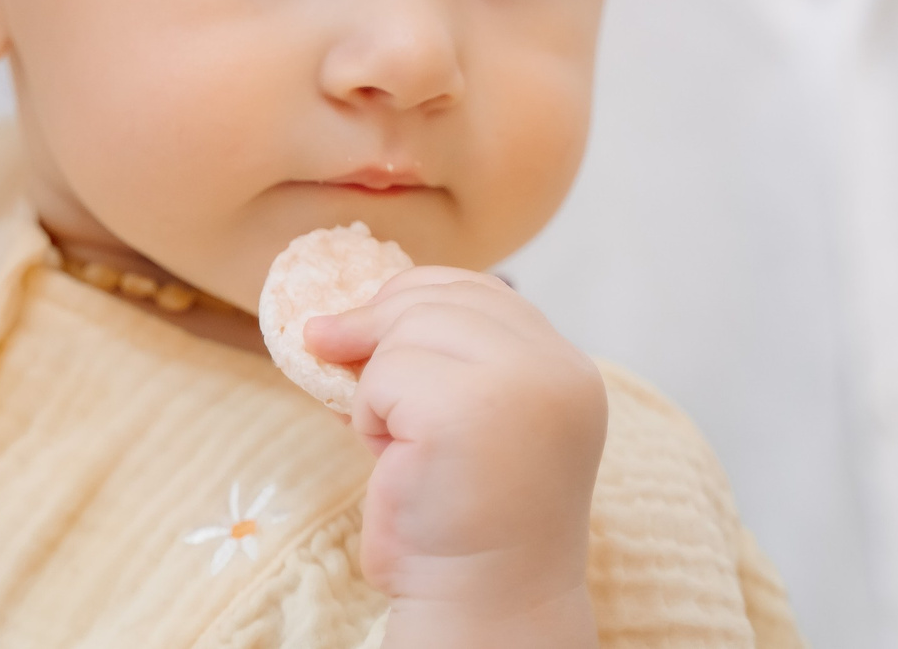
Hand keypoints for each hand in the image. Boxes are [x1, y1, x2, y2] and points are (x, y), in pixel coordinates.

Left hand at [303, 267, 604, 648]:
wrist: (482, 605)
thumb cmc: (464, 525)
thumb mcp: (461, 418)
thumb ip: (435, 360)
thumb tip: (331, 321)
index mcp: (566, 371)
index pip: (484, 292)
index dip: (416, 299)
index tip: (370, 332)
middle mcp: (555, 370)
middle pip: (440, 297)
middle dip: (380, 329)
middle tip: (340, 360)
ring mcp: (517, 385)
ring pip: (406, 332)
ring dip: (378, 387)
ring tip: (401, 448)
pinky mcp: (463, 410)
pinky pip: (381, 378)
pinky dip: (369, 418)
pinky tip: (397, 463)